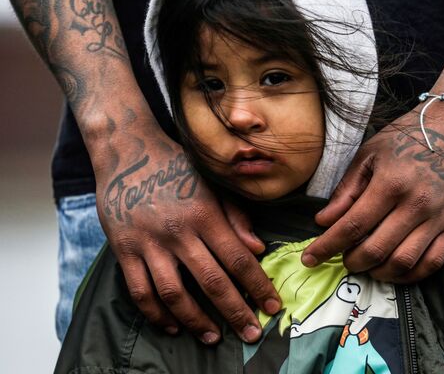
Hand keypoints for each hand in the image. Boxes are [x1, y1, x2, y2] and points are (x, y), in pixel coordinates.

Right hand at [95, 134, 279, 343]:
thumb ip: (236, 216)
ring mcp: (149, 242)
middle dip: (236, 312)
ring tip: (213, 338)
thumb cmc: (177, 168)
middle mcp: (178, 231)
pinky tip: (172, 325)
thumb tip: (258, 249)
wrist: (128, 151)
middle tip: (251, 335)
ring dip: (196, 321)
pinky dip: (156, 314)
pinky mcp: (124, 249)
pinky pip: (139, 291)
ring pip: (175, 293)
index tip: (273, 308)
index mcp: (206, 214)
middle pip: (212, 282)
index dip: (258, 287)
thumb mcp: (212, 184)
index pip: (239, 259)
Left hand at [302, 108, 443, 282]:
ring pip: (403, 262)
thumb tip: (323, 222)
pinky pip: (432, 263)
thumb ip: (346, 190)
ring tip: (366, 266)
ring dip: (378, 272)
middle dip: (351, 261)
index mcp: (390, 183)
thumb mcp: (370, 154)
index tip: (310, 258)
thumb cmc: (408, 138)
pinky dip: (409, 274)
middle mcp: (416, 203)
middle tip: (343, 259)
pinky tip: (394, 269)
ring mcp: (439, 217)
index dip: (327, 247)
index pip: (352, 225)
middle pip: (375, 249)